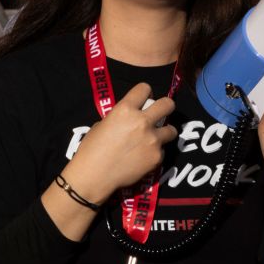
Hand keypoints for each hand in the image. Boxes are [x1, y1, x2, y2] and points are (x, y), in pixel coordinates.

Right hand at [65, 83, 176, 202]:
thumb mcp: (101, 125)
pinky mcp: (157, 156)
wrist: (94, 175)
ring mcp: (153, 140)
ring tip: (154, 140)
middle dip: (165, 106)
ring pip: (172, 130)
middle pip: (167, 104)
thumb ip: (119, 119)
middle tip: (160, 113)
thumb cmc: (91, 149)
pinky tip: (142, 158)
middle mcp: (142, 121)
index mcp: (125, 110)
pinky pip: (161, 150)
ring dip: (164, 133)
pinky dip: (154, 152)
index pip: (144, 88)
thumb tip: (129, 121)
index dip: (145, 92)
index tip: (144, 99)